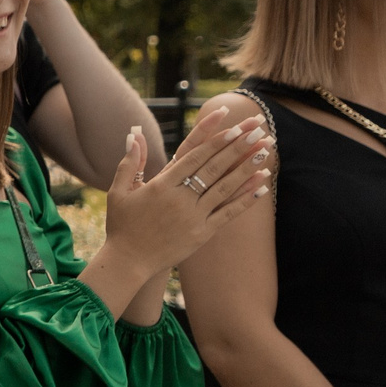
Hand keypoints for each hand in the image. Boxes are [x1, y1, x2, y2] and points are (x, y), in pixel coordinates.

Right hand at [98, 107, 271, 279]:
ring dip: (248, 167)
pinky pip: (228, 212)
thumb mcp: (119, 191)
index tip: (233, 125)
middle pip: (214, 167)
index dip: (215, 139)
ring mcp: (193, 216)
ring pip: (225, 187)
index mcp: (161, 185)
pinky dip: (246, 198)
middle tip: (259, 128)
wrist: (128, 261)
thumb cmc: (121, 225)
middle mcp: (180, 198)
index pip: (194, 156)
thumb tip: (134, 134)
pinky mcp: (202, 233)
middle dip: (238, 146)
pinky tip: (262, 184)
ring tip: (266, 149)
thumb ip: (130, 162)